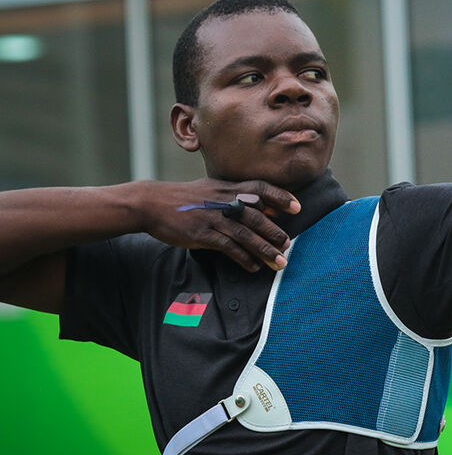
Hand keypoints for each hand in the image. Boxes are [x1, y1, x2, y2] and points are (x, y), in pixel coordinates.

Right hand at [134, 179, 300, 271]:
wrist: (152, 203)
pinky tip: (253, 267)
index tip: (297, 207)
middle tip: (289, 245)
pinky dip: (242, 258)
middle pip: (256, 216)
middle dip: (275, 232)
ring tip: (279, 262)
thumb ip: (239, 196)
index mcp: (228, 187)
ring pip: (245, 234)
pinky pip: (227, 247)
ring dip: (264, 250)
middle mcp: (223, 201)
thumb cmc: (187, 198)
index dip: (280, 196)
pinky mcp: (201, 233)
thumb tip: (268, 207)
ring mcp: (212, 217)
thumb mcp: (213, 190)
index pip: (260, 188)